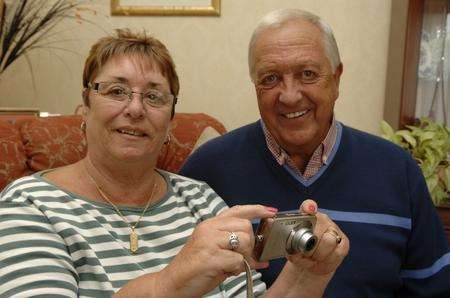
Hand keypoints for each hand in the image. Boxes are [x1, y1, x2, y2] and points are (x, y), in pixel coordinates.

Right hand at [161, 204, 276, 296]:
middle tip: (240, 258)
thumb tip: (260, 253)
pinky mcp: (210, 256)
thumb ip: (235, 247)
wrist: (172, 283)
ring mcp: (209, 241)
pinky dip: (236, 269)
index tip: (271, 211)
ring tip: (230, 266)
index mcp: (210, 224)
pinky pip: (238, 260)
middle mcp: (209, 228)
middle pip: (246, 227)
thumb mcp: (215, 250)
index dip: (257, 209)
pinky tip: (225, 271)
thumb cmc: (196, 268)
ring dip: (243, 257)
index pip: (237, 210)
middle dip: (249, 245)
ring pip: (244, 241)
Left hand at [287, 199, 348, 275]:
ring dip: (317, 255)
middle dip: (308, 247)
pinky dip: (325, 261)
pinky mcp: (343, 243)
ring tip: (311, 258)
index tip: (308, 209)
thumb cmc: (300, 251)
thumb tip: (288, 247)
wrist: (312, 263)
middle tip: (304, 253)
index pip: (308, 206)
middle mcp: (322, 220)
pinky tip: (320, 261)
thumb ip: (288, 242)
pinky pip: (335, 253)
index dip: (309, 207)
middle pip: (317, 231)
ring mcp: (334, 230)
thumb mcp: (290, 245)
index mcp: (307, 216)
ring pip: (327, 242)